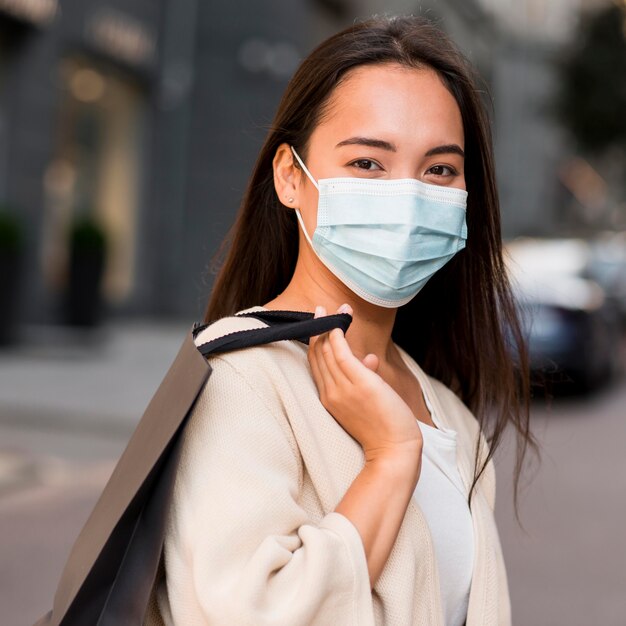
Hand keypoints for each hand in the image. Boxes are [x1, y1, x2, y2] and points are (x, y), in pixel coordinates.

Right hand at [308, 305, 422, 464]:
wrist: (393, 451)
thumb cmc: (383, 428)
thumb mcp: (369, 399)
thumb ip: (366, 376)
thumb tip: (370, 358)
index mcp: (329, 398)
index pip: (316, 365)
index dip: (316, 342)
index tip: (321, 323)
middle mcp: (330, 392)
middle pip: (317, 355)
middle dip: (319, 329)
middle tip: (322, 309)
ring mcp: (342, 388)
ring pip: (327, 352)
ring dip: (330, 327)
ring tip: (335, 309)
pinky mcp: (358, 383)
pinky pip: (340, 355)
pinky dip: (337, 338)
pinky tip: (338, 325)